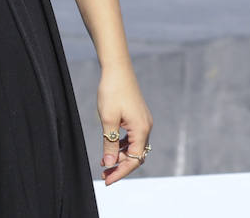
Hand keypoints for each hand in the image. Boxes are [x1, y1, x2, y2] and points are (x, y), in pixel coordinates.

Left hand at [96, 66, 152, 184]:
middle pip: (136, 155)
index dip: (120, 172)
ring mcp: (143, 121)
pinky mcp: (138, 116)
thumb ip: (109, 144)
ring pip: (134, 147)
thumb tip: (110, 164)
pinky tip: (110, 148)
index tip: (107, 180)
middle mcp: (146, 127)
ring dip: (120, 156)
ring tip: (104, 162)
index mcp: (141, 129)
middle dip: (120, 167)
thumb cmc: (112, 92)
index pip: (133, 159)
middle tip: (103, 174)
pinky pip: (132, 137)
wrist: (117, 69)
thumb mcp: (107, 120)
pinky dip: (122, 145)